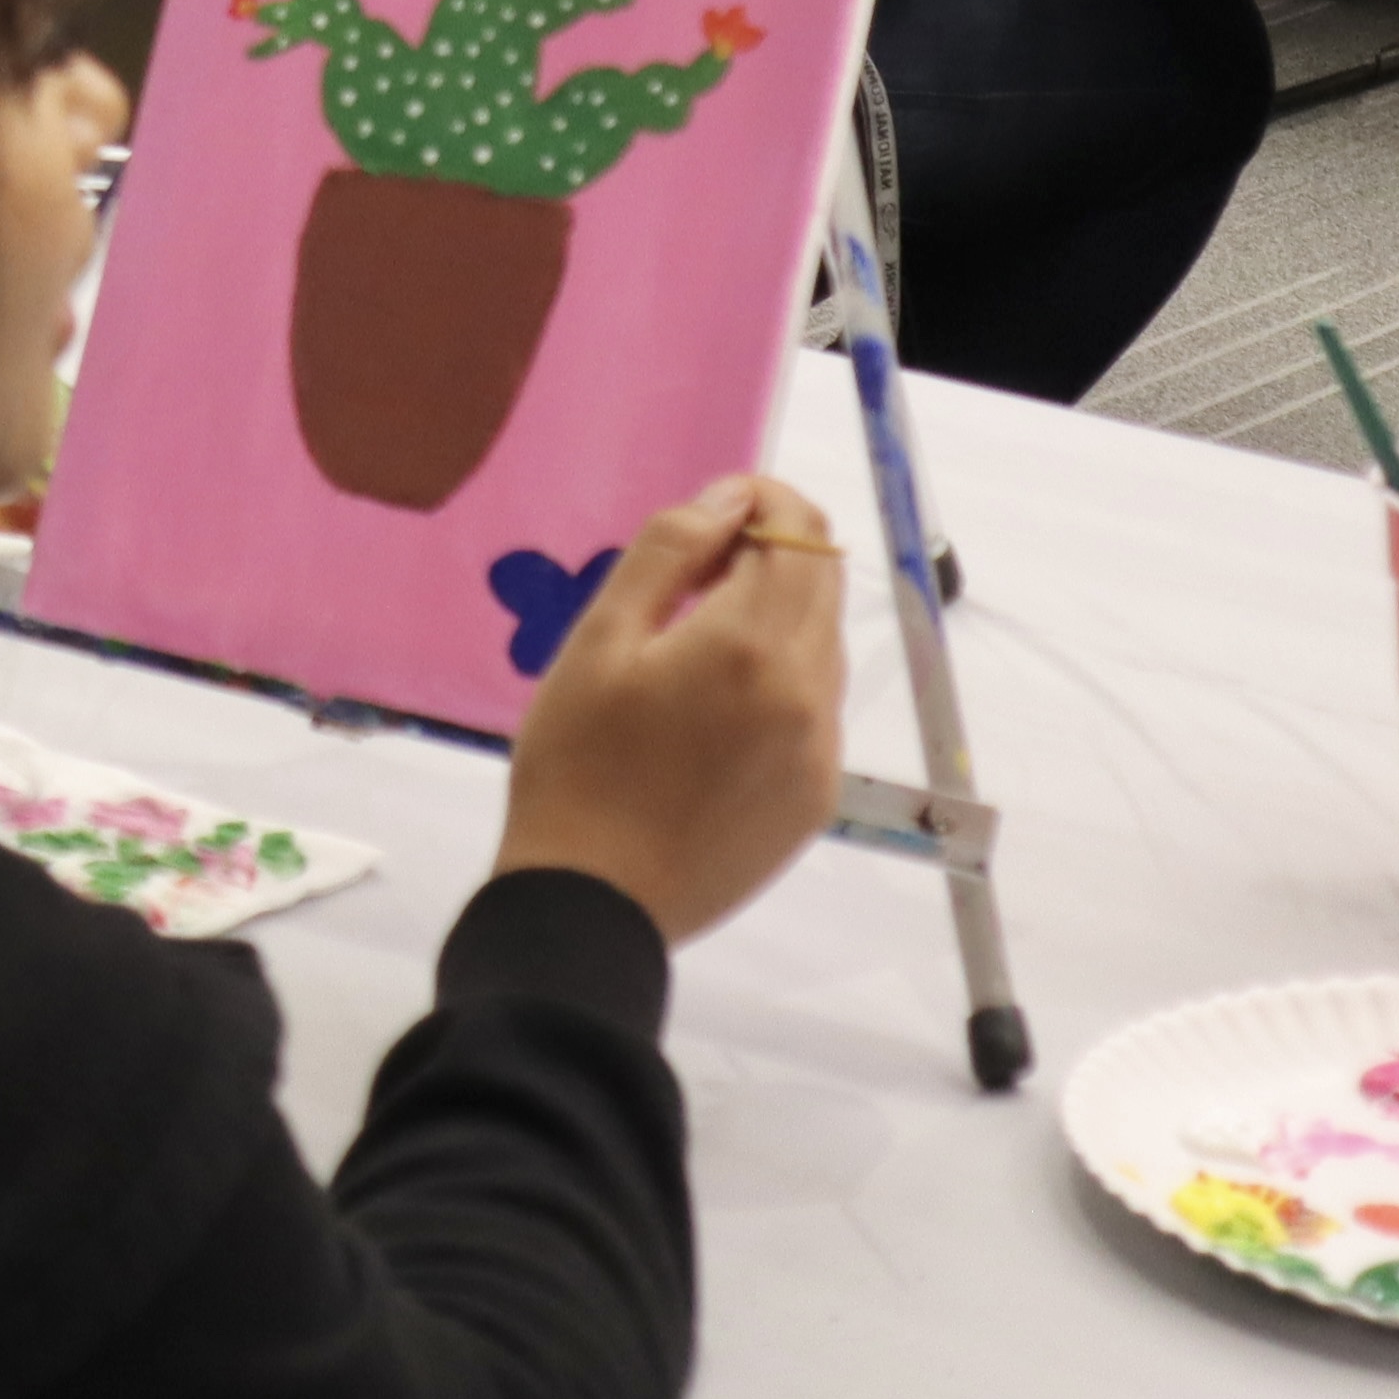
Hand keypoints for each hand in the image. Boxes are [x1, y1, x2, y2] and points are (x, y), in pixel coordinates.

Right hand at [495, 476, 851, 946]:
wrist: (592, 900)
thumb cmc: (575, 762)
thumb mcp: (599, 640)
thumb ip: (669, 552)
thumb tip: (731, 497)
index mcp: (749, 644)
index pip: (796, 532)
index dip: (760, 502)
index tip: (709, 518)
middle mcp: (807, 690)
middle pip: (821, 581)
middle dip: (771, 552)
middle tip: (695, 576)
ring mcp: (821, 748)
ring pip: (822, 643)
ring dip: (777, 617)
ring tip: (696, 649)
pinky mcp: (817, 795)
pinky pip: (817, 707)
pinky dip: (781, 681)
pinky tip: (714, 713)